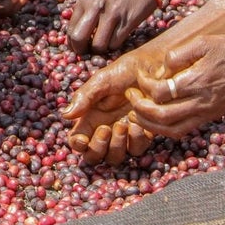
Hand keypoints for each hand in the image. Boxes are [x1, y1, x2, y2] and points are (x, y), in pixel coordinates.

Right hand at [61, 49, 167, 165]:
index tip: (82, 140)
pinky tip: (138, 124)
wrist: (158, 67)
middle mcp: (106, 128)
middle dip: (97, 148)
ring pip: (115, 157)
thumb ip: (84, 96)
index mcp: (91, 116)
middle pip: (94, 155)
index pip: (77, 139)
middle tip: (105, 129)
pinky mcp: (143, 135)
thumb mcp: (103, 79)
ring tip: (123, 124)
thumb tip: (66, 115)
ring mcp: (125, 134)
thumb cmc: (129, 69)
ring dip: (117, 146)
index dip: (77, 144)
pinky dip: (136, 140)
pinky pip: (136, 149)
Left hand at [66, 0, 164, 54]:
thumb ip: (86, 12)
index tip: (77, 48)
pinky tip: (116, 38)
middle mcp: (95, 6)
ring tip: (104, 44)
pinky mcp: (127, 22)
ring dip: (101, 49)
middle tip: (87, 52)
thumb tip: (76, 37)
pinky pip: (115, 44)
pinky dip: (114, 46)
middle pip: (79, 38)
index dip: (72, 43)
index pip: (70, 28)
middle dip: (81, 50)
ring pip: (98, 45)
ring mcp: (112, 14)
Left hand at [125, 34, 224, 140]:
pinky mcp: (210, 116)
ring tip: (136, 112)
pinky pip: (183, 130)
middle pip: (161, 116)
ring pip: (171, 129)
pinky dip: (165, 129)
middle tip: (130, 96)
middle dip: (139, 108)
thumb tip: (160, 69)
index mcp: (198, 81)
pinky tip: (155, 119)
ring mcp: (207, 112)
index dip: (143, 84)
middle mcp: (202, 102)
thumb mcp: (204, 42)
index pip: (160, 91)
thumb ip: (178, 55)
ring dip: (149, 123)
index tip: (139, 75)